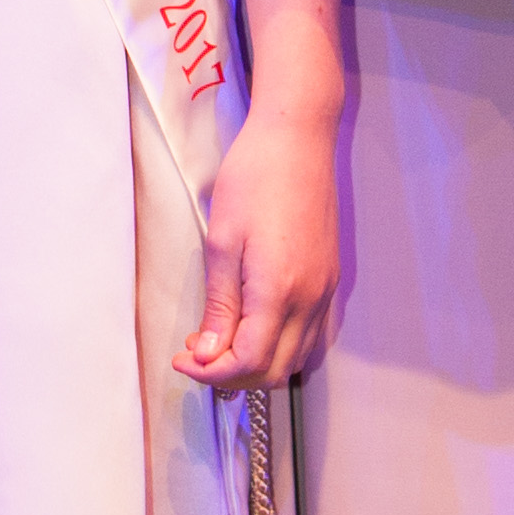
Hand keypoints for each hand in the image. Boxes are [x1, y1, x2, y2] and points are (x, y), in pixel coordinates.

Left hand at [178, 93, 339, 389]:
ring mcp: (325, 290)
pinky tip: (255, 327)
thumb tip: (209, 353)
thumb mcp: (221, 241)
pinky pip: (312, 333)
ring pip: (298, 357)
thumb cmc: (255, 177)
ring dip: (259, 363)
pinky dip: (283, 345)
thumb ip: (219, 304)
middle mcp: (310, 298)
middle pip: (276, 371)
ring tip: (221, 341)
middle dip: (232, 375)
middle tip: (197, 354)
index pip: (248, 361)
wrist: (297, 139)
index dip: (211, 373)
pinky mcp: (329, 279)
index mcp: (279, 291)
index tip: (184, 360)